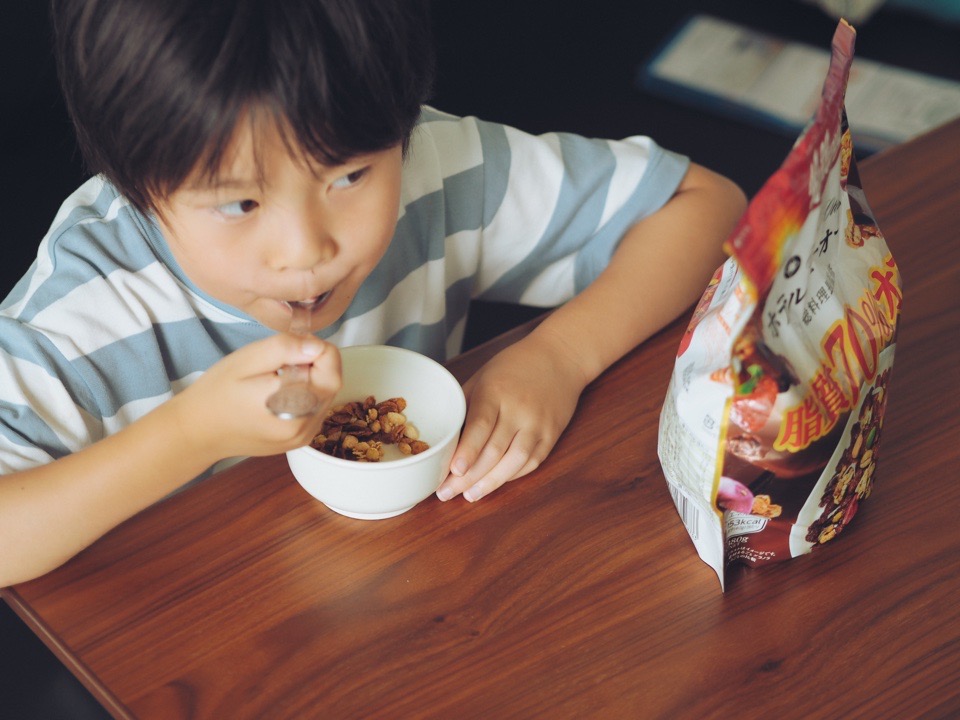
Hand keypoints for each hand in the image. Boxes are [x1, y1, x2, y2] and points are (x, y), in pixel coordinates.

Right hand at [168, 333, 340, 462]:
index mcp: (292, 405)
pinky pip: (316, 409)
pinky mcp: (300, 441)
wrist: (197, 432)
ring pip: (325, 395)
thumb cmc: (217, 392)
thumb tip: (316, 346)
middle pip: (331, 381)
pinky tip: (278, 393)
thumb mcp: (247, 359)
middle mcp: (303, 426)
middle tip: (281, 360)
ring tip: (276, 378)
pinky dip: (305, 395)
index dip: (315, 347)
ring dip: (310, 379)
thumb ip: (285, 349)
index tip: (291, 345)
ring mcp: (303, 437)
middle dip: (313, 363)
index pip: (331, 366)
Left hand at [436, 334, 586, 501]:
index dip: (467, 450)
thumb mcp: (483, 376)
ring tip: (470, 495)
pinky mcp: (551, 435)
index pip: (481, 425)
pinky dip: (512, 476)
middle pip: (494, 450)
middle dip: (469, 476)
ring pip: (515, 462)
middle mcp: (519, 409)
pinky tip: (494, 482)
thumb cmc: (514, 366)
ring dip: (491, 483)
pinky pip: (532, 462)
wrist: (560, 357)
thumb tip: (443, 437)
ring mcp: (538, 424)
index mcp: (496, 391)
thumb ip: (464, 404)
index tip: (454, 471)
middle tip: (447, 492)